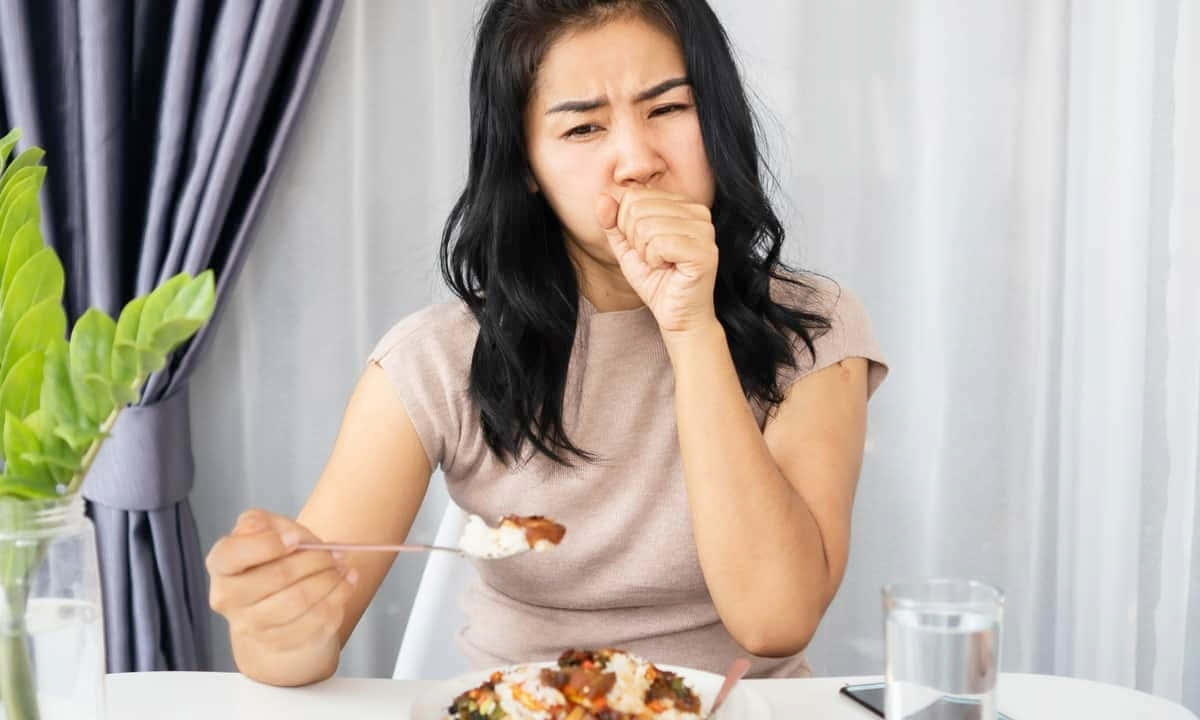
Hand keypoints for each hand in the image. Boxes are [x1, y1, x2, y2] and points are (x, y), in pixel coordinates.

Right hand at [206, 509, 356, 654]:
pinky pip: (315, 619)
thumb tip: (274, 531)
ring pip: (300, 600)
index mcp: (221, 564)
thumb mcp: (269, 528)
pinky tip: (345, 583)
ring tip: (341, 566)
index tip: (295, 539)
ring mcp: (251, 625)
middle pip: (277, 577)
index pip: (233, 554)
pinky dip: (338, 597)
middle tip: (333, 551)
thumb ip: (266, 522)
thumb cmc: (274, 557)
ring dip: (329, 579)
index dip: (267, 544)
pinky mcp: (279, 641)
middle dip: (314, 560)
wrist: (280, 598)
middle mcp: (228, 597)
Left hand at [596, 188, 718, 334]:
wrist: (678, 316)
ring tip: (662, 264)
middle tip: (653, 259)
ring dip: (645, 253)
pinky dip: (654, 261)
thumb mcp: (627, 248)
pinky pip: (659, 244)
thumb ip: (613, 222)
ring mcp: (704, 230)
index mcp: (682, 204)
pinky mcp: (704, 251)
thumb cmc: (657, 281)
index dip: (626, 226)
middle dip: (634, 240)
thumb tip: (602, 197)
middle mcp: (697, 212)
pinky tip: (669, 269)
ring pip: (646, 227)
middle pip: (637, 209)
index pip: (633, 196)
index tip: (645, 247)